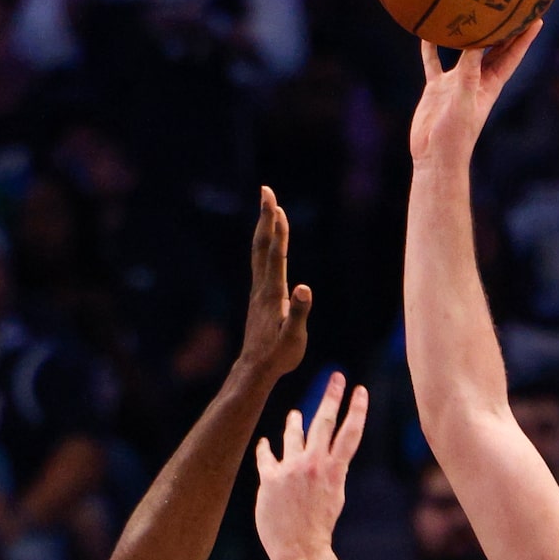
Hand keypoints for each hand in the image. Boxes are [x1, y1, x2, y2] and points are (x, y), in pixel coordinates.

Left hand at [238, 187, 311, 380]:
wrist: (255, 369)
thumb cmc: (277, 356)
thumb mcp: (293, 337)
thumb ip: (298, 312)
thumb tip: (303, 287)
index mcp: (273, 293)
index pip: (276, 253)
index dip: (277, 228)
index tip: (275, 204)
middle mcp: (262, 287)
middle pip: (263, 245)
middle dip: (266, 217)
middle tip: (266, 190)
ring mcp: (259, 292)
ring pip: (260, 253)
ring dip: (264, 228)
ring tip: (267, 208)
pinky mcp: (259, 298)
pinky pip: (261, 264)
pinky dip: (264, 246)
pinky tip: (267, 244)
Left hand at [254, 370, 365, 559]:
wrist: (300, 551)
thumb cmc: (319, 529)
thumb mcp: (333, 497)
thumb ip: (329, 473)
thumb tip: (326, 458)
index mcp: (334, 470)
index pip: (350, 433)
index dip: (357, 409)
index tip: (361, 390)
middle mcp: (313, 464)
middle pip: (324, 421)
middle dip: (332, 396)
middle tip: (336, 377)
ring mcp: (290, 469)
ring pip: (293, 435)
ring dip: (294, 422)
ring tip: (295, 414)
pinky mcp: (270, 479)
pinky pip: (266, 457)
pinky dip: (265, 448)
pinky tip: (264, 441)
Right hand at [410, 21, 542, 167]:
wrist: (435, 158)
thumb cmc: (455, 137)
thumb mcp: (464, 100)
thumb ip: (469, 72)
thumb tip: (475, 42)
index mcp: (490, 85)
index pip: (511, 55)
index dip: (524, 36)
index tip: (536, 16)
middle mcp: (476, 80)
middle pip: (493, 48)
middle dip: (503, 27)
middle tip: (509, 3)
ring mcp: (456, 83)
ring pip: (464, 50)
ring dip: (468, 32)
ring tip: (470, 8)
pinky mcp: (437, 88)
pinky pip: (434, 63)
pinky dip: (431, 48)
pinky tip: (428, 32)